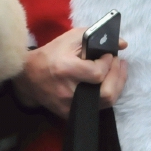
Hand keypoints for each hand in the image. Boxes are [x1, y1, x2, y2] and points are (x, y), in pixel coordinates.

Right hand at [11, 27, 127, 118]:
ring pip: (105, 103)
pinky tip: (107, 83)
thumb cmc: (50, 54)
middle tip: (118, 63)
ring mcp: (69, 105)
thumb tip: (123, 44)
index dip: (108, 63)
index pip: (98, 72)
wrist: (27, 76)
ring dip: (116, 85)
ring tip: (116, 71)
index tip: (109, 54)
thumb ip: (95, 37)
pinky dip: (105, 95)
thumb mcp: (69, 39)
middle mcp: (68, 90)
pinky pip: (96, 108)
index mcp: (66, 69)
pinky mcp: (69, 113)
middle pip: (106, 92)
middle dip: (118, 76)